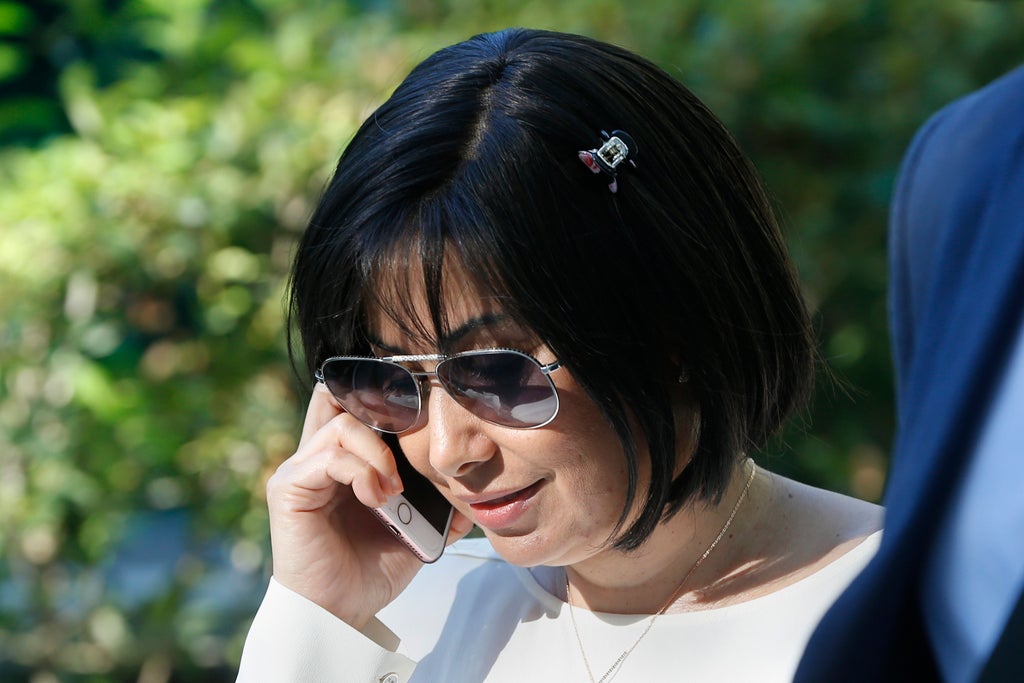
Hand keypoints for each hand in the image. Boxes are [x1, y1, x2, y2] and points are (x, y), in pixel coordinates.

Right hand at [265, 384, 473, 628]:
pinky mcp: (288, 487)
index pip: (354, 404)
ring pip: (343, 424)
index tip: (421, 416)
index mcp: (342, 460)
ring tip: (393, 489)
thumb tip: (471, 495)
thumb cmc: (369, 571)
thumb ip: (436, 506)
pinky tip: (377, 497)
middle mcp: (315, 457)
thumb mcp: (414, 530)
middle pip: (339, 396)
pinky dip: (362, 470)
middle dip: (381, 412)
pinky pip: (329, 456)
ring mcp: (299, 469)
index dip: (385, 400)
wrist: (340, 612)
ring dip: (379, 453)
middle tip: (408, 440)